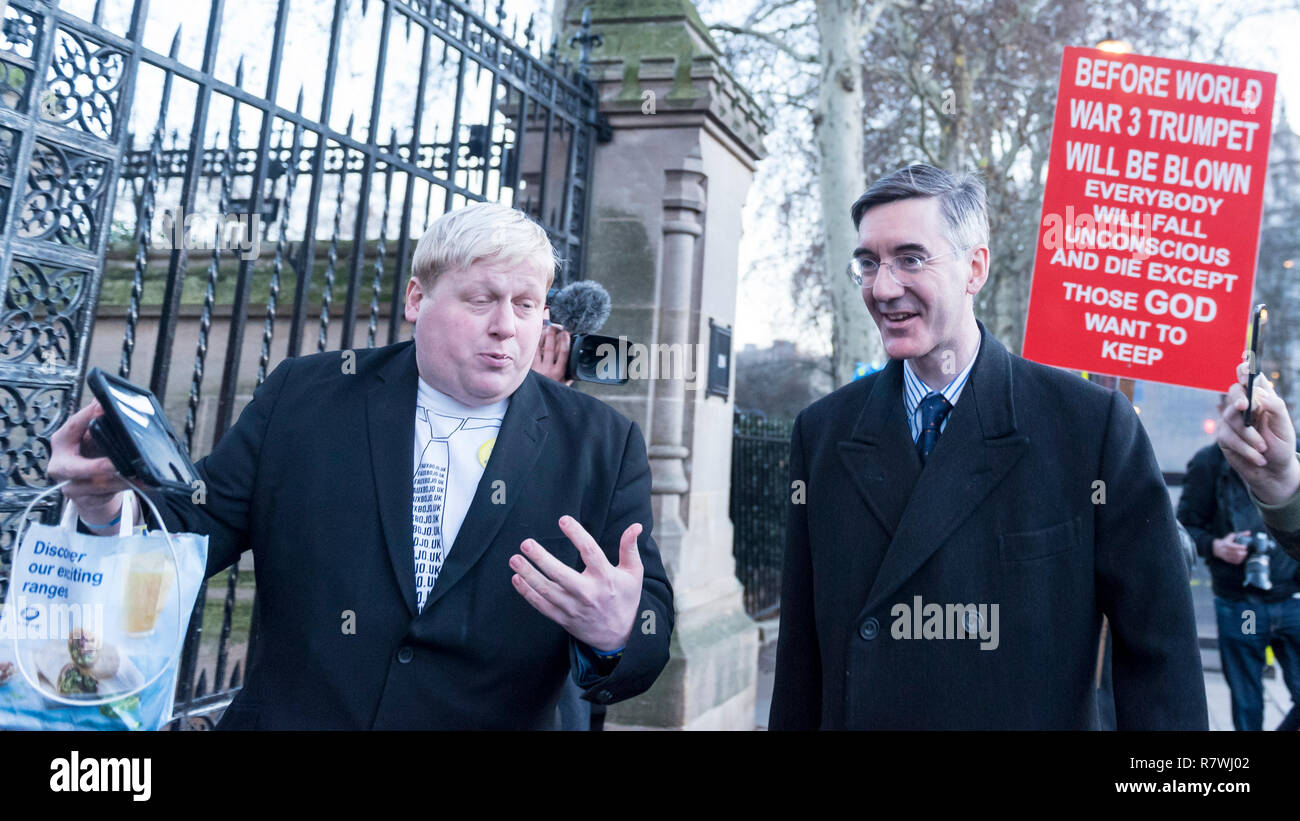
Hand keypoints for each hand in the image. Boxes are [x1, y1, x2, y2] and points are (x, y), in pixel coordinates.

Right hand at [47, 401, 128, 523]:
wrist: (84, 485)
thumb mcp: (89, 433)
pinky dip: (129, 486)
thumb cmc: (87, 453)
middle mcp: (60, 465)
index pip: (72, 426)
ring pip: (97, 483)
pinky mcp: (86, 498)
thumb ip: (94, 417)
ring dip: (121, 479)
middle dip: (95, 467)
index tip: (102, 407)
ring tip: (138, 474)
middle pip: (74, 468)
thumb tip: (101, 398)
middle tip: (113, 465)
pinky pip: (110, 493)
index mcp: (61, 441)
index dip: (86, 416)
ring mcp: (72, 485)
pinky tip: (143, 482)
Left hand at [509, 516, 643, 652]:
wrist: (620, 636)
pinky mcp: (563, 619)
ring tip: (514, 559)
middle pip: (561, 574)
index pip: (590, 551)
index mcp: (606, 577)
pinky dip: (527, 593)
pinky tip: (517, 579)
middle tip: (526, 543)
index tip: (563, 520)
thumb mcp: (633, 573)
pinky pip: (541, 606)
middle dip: (541, 558)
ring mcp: (574, 607)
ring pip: (546, 590)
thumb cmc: (625, 599)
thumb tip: (636, 526)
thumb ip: (630, 548)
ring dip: (528, 574)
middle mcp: (588, 593)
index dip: (577, 534)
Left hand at [531, 323, 572, 385]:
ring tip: (546, 327)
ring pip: (540, 348)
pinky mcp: (529, 367)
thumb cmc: (553, 390)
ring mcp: (538, 367)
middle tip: (555, 326)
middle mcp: (548, 369)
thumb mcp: (565, 383)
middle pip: (551, 347)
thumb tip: (577, 362)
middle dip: (553, 335)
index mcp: (559, 372)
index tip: (567, 333)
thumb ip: (571, 373)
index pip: (564, 352)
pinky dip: (535, 343)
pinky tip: (537, 336)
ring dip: (543, 337)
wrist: (537, 399)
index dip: (565, 341)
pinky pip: (532, 352)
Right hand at [1211, 532, 1249, 564]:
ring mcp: (1226, 556)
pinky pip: (1235, 561)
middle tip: (1246, 551)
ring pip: (1236, 558)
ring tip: (1244, 553)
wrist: (1217, 548)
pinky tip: (1242, 557)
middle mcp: (1225, 551)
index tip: (1245, 546)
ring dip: (1242, 556)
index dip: (1240, 547)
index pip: (1233, 546)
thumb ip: (1241, 534)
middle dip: (1242, 553)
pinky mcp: (1228, 560)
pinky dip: (1240, 560)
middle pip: (1236, 553)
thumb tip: (1249, 532)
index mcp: (1226, 544)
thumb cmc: (1226, 541)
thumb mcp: (1232, 536)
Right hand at [1217, 361, 1299, 504]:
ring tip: (1263, 448)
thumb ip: (1274, 405)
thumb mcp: (1284, 425)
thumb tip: (1257, 392)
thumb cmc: (1281, 445)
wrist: (1273, 472)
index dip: (1245, 370)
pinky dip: (1245, 448)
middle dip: (1238, 398)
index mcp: (1262, 398)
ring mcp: (1232, 421)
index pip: (1250, 378)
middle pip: (1234, 391)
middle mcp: (1245, 406)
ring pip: (1232, 418)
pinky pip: (1229, 437)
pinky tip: (1258, 457)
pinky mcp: (1224, 436)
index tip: (1245, 366)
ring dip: (1249, 436)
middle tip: (1244, 406)